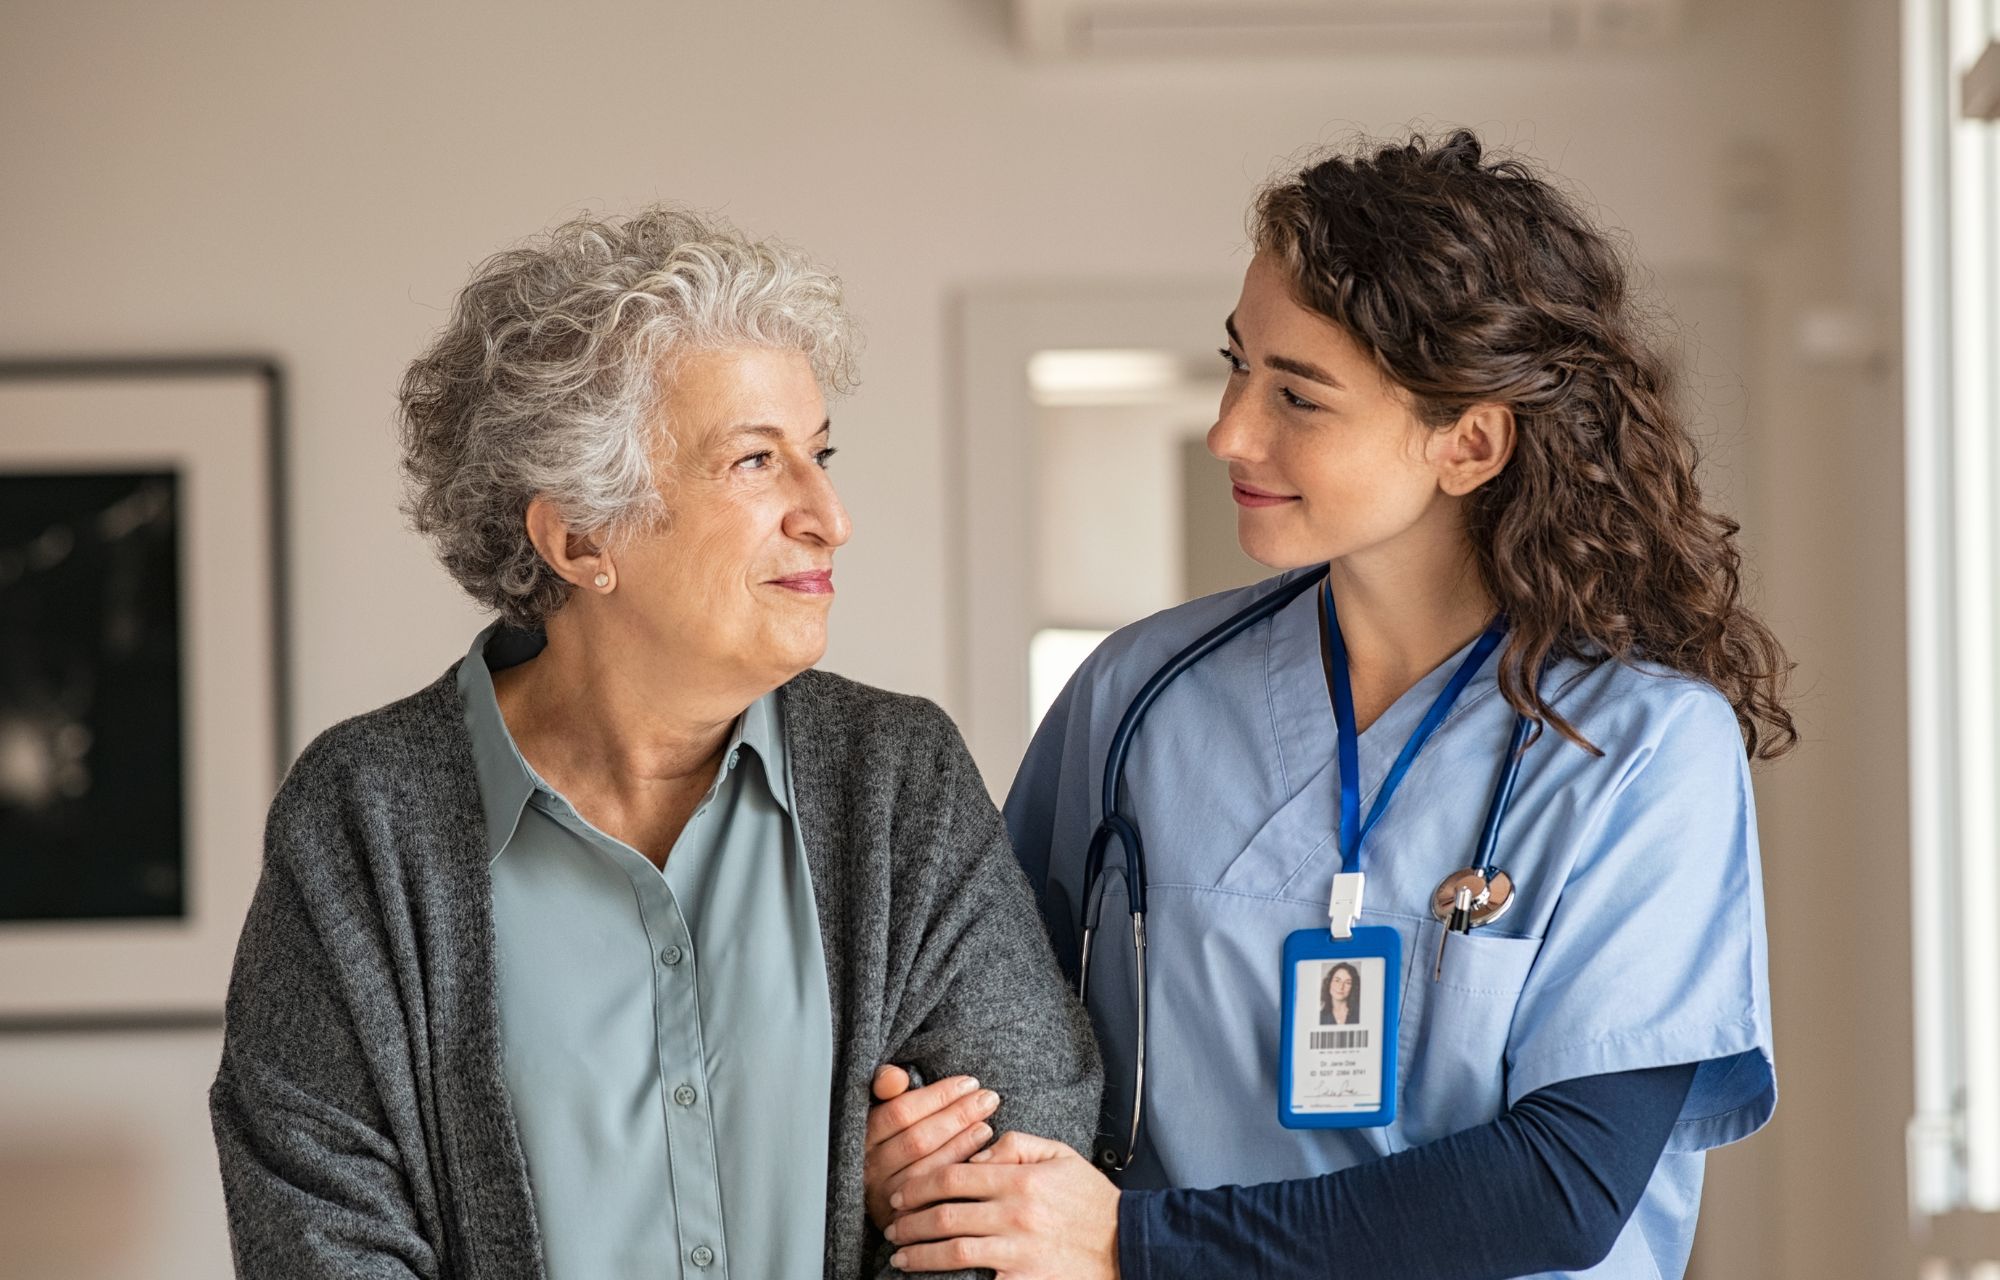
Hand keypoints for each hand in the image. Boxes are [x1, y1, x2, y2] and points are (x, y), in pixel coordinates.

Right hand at [864, 1066, 1000, 1229]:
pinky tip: (981, 1157)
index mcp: (863, 1136)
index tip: (968, 1083)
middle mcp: (870, 1168)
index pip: (900, 1112)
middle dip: (958, 1116)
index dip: (938, 1096)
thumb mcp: (884, 1108)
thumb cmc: (893, 1138)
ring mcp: (886, 1196)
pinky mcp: (904, 1220)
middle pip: (917, 1140)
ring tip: (987, 1125)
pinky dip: (959, 1173)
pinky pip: (936, 1196)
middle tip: (988, 1098)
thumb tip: (897, 1077)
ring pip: (928, 1169)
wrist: (886, 1192)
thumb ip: (885, 1086)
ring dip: (962, 1144)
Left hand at [884, 1131, 1120, 1278]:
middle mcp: (1015, 1215)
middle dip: (909, 1222)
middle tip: (891, 1226)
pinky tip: (932, 1279)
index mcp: (1020, 1180)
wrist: (1128, 1245)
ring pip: (952, 1252)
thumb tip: (975, 1154)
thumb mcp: (1060, 1155)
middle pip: (944, 1216)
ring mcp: (1019, 1252)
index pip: (953, 1178)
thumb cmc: (1091, 1200)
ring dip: (918, 1254)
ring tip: (899, 1256)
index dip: (919, 1186)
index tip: (901, 1194)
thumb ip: (1016, 1144)